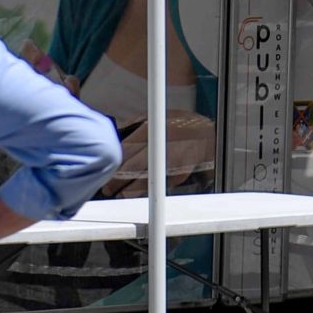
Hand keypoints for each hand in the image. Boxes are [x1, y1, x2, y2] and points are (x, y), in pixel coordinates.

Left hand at [99, 113, 215, 197]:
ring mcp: (170, 161)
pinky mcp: (179, 174)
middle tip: (109, 188)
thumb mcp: (155, 118)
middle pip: (132, 168)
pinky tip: (140, 193)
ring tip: (121, 194)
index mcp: (152, 130)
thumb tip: (115, 134)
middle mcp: (161, 145)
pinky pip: (160, 186)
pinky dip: (150, 191)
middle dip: (117, 181)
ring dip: (130, 190)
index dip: (114, 164)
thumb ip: (134, 125)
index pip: (126, 150)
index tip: (106, 172)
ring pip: (145, 181)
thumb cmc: (179, 125)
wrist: (205, 134)